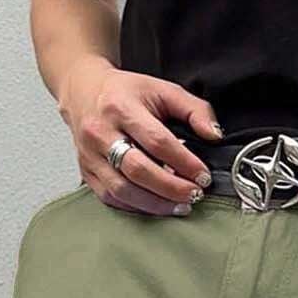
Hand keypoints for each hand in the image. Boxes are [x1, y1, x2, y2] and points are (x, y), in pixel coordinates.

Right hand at [58, 55, 223, 214]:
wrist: (83, 92)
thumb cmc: (125, 93)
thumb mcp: (162, 90)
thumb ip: (193, 109)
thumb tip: (214, 135)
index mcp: (120, 107)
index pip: (157, 141)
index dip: (184, 162)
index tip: (203, 176)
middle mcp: (101, 132)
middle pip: (138, 170)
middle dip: (171, 188)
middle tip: (194, 194)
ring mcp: (90, 155)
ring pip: (123, 190)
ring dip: (156, 204)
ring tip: (180, 205)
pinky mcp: (87, 172)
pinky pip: (111, 198)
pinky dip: (137, 207)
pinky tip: (157, 206)